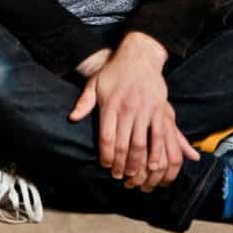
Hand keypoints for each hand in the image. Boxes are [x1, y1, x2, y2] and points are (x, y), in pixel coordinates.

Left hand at [69, 32, 198, 187]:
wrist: (139, 56)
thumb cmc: (114, 72)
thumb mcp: (94, 83)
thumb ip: (84, 102)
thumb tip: (73, 118)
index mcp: (110, 105)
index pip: (106, 137)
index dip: (106, 156)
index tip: (106, 167)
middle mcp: (127, 109)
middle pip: (124, 145)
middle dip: (121, 165)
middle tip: (119, 177)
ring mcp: (145, 110)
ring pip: (142, 144)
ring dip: (138, 164)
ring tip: (134, 175)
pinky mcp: (160, 110)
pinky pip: (159, 136)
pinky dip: (157, 153)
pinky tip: (153, 164)